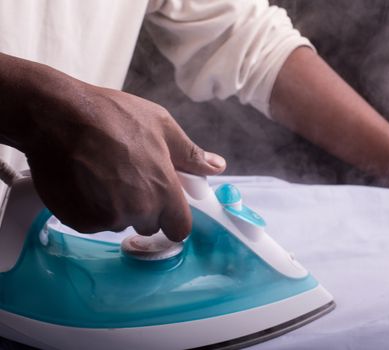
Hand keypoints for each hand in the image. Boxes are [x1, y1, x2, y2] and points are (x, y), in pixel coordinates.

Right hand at [22, 77, 224, 240]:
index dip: (174, 219)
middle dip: (143, 208)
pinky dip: (90, 208)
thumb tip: (217, 167)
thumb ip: (191, 154)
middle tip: (128, 176)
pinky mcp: (80, 221)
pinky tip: (83, 181)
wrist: (56, 115)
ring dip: (115, 207)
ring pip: (119, 222)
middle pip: (149, 225)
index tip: (166, 207)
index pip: (180, 228)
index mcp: (163, 190)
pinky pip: (93, 223)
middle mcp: (138, 210)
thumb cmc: (112, 115)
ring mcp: (107, 218)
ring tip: (100, 173)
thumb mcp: (161, 126)